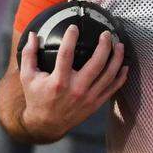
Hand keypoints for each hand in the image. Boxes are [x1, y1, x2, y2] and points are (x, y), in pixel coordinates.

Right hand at [18, 25, 126, 142]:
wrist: (46, 125)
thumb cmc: (36, 98)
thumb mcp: (28, 77)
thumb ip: (29, 54)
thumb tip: (32, 35)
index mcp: (58, 81)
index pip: (66, 54)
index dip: (71, 38)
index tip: (74, 27)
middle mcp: (76, 89)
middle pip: (96, 64)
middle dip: (104, 46)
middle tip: (106, 34)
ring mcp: (88, 98)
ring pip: (108, 75)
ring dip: (117, 58)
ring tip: (120, 45)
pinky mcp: (95, 104)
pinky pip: (112, 89)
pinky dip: (121, 77)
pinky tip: (124, 65)